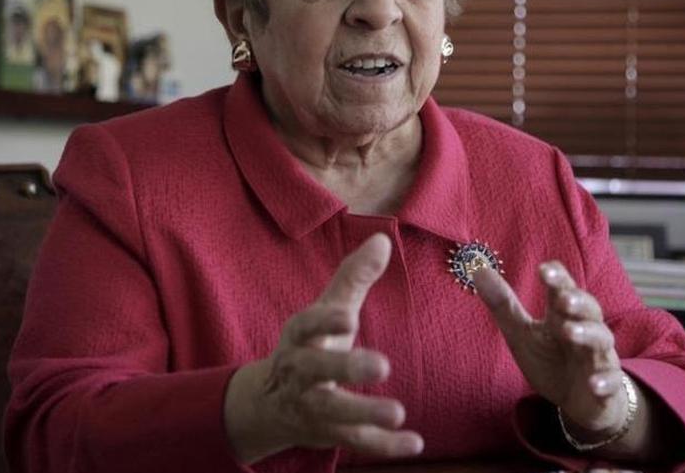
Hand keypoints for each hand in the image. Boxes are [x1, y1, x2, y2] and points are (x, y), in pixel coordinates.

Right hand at [224, 234, 423, 463]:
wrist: (270, 404)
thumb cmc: (310, 346)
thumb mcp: (325, 311)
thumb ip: (353, 277)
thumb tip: (382, 239)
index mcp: (300, 337)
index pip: (306, 326)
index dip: (325, 322)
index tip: (349, 317)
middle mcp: (301, 373)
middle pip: (317, 372)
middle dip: (345, 369)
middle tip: (381, 366)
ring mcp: (312, 406)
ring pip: (334, 413)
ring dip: (365, 413)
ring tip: (398, 412)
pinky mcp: (328, 434)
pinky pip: (355, 443)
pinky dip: (383, 446)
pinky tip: (414, 443)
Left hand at [473, 261, 629, 440]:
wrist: (579, 401)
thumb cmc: (551, 361)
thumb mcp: (522, 334)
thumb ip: (503, 304)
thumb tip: (478, 269)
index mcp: (563, 316)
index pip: (564, 289)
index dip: (556, 278)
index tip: (543, 270)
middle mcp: (586, 330)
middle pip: (589, 309)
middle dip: (577, 302)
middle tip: (562, 298)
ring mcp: (599, 357)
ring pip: (601, 339)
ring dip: (588, 334)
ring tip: (570, 332)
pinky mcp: (607, 385)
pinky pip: (610, 382)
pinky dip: (604, 381)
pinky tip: (594, 384)